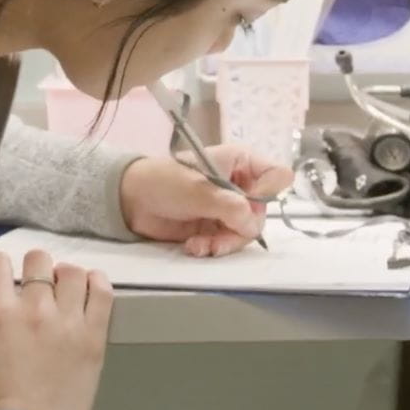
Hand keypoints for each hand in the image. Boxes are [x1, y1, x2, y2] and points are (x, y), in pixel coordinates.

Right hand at [0, 250, 111, 409]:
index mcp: (0, 313)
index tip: (0, 276)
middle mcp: (36, 308)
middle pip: (38, 260)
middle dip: (33, 267)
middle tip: (33, 283)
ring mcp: (68, 320)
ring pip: (72, 272)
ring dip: (64, 275)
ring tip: (62, 287)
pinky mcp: (94, 334)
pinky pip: (102, 292)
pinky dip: (96, 282)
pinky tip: (88, 286)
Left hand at [119, 145, 293, 256]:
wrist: (132, 201)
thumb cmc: (165, 181)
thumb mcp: (200, 191)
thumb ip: (230, 208)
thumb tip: (254, 227)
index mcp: (241, 162)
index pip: (277, 175)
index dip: (267, 193)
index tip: (247, 206)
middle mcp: (240, 184)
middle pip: (261, 213)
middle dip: (240, 230)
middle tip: (219, 241)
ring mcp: (228, 208)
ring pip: (246, 233)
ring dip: (224, 243)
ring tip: (201, 245)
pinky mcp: (216, 227)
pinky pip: (228, 243)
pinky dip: (213, 248)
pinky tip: (194, 246)